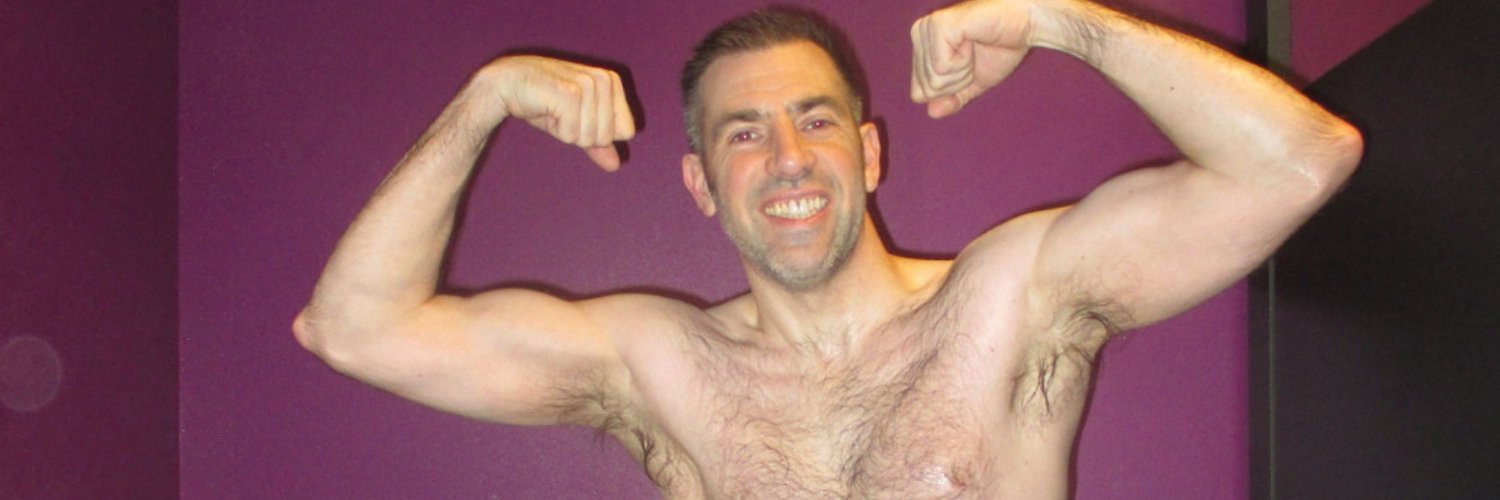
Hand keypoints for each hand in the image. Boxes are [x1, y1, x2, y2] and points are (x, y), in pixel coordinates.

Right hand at [480, 55, 636, 170]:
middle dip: (581, 134)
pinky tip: (546, 110)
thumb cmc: (541, 102)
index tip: (575, 116)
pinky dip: (557, 129)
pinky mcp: (569, 93)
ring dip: (567, 131)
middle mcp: (603, 79)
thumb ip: (597, 142)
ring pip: (590, 137)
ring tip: (553, 109)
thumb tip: (615, 165)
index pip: (627, 131)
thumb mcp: (575, 123)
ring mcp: (587, 84)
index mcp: (611, 81)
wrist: (505, 84)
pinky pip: (572, 135)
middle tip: (560, 113)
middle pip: (607, 137)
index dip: (598, 134)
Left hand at [910, 0, 1043, 117]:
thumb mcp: (974, 81)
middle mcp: (919, 33)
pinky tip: (974, 39)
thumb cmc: (1002, 46)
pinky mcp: (939, 26)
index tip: (971, 63)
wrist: (1026, 24)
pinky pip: (942, 67)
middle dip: (959, 80)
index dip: (952, 88)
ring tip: (975, 44)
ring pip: (934, 80)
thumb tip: (932, 113)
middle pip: (927, 90)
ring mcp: (927, 28)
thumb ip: (953, 98)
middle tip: (975, 53)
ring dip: (964, 70)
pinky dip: (964, 62)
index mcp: (921, 45)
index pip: (919, 94)